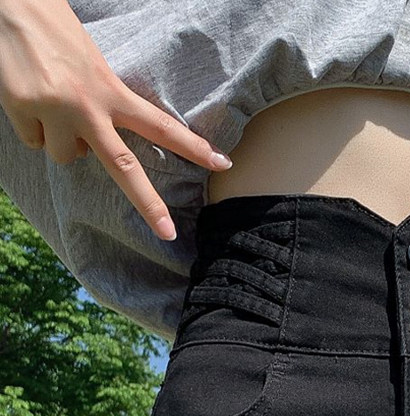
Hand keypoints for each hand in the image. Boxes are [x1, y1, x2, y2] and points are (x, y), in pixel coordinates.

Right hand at [0, 0, 231, 240]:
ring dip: (60, 139)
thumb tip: (96, 143)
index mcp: (110, 90)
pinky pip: (33, 142)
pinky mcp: (22, 110)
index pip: (160, 125)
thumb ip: (104, 102)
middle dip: (148, 203)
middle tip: (169, 232)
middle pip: (123, 166)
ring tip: (51, 102)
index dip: (192, 146)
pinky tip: (28, 98)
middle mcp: (87, 105)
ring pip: (65, 157)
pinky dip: (31, 127)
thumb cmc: (55, 32)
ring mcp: (54, 110)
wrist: (9, 3)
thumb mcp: (92, 64)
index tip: (221, 163)